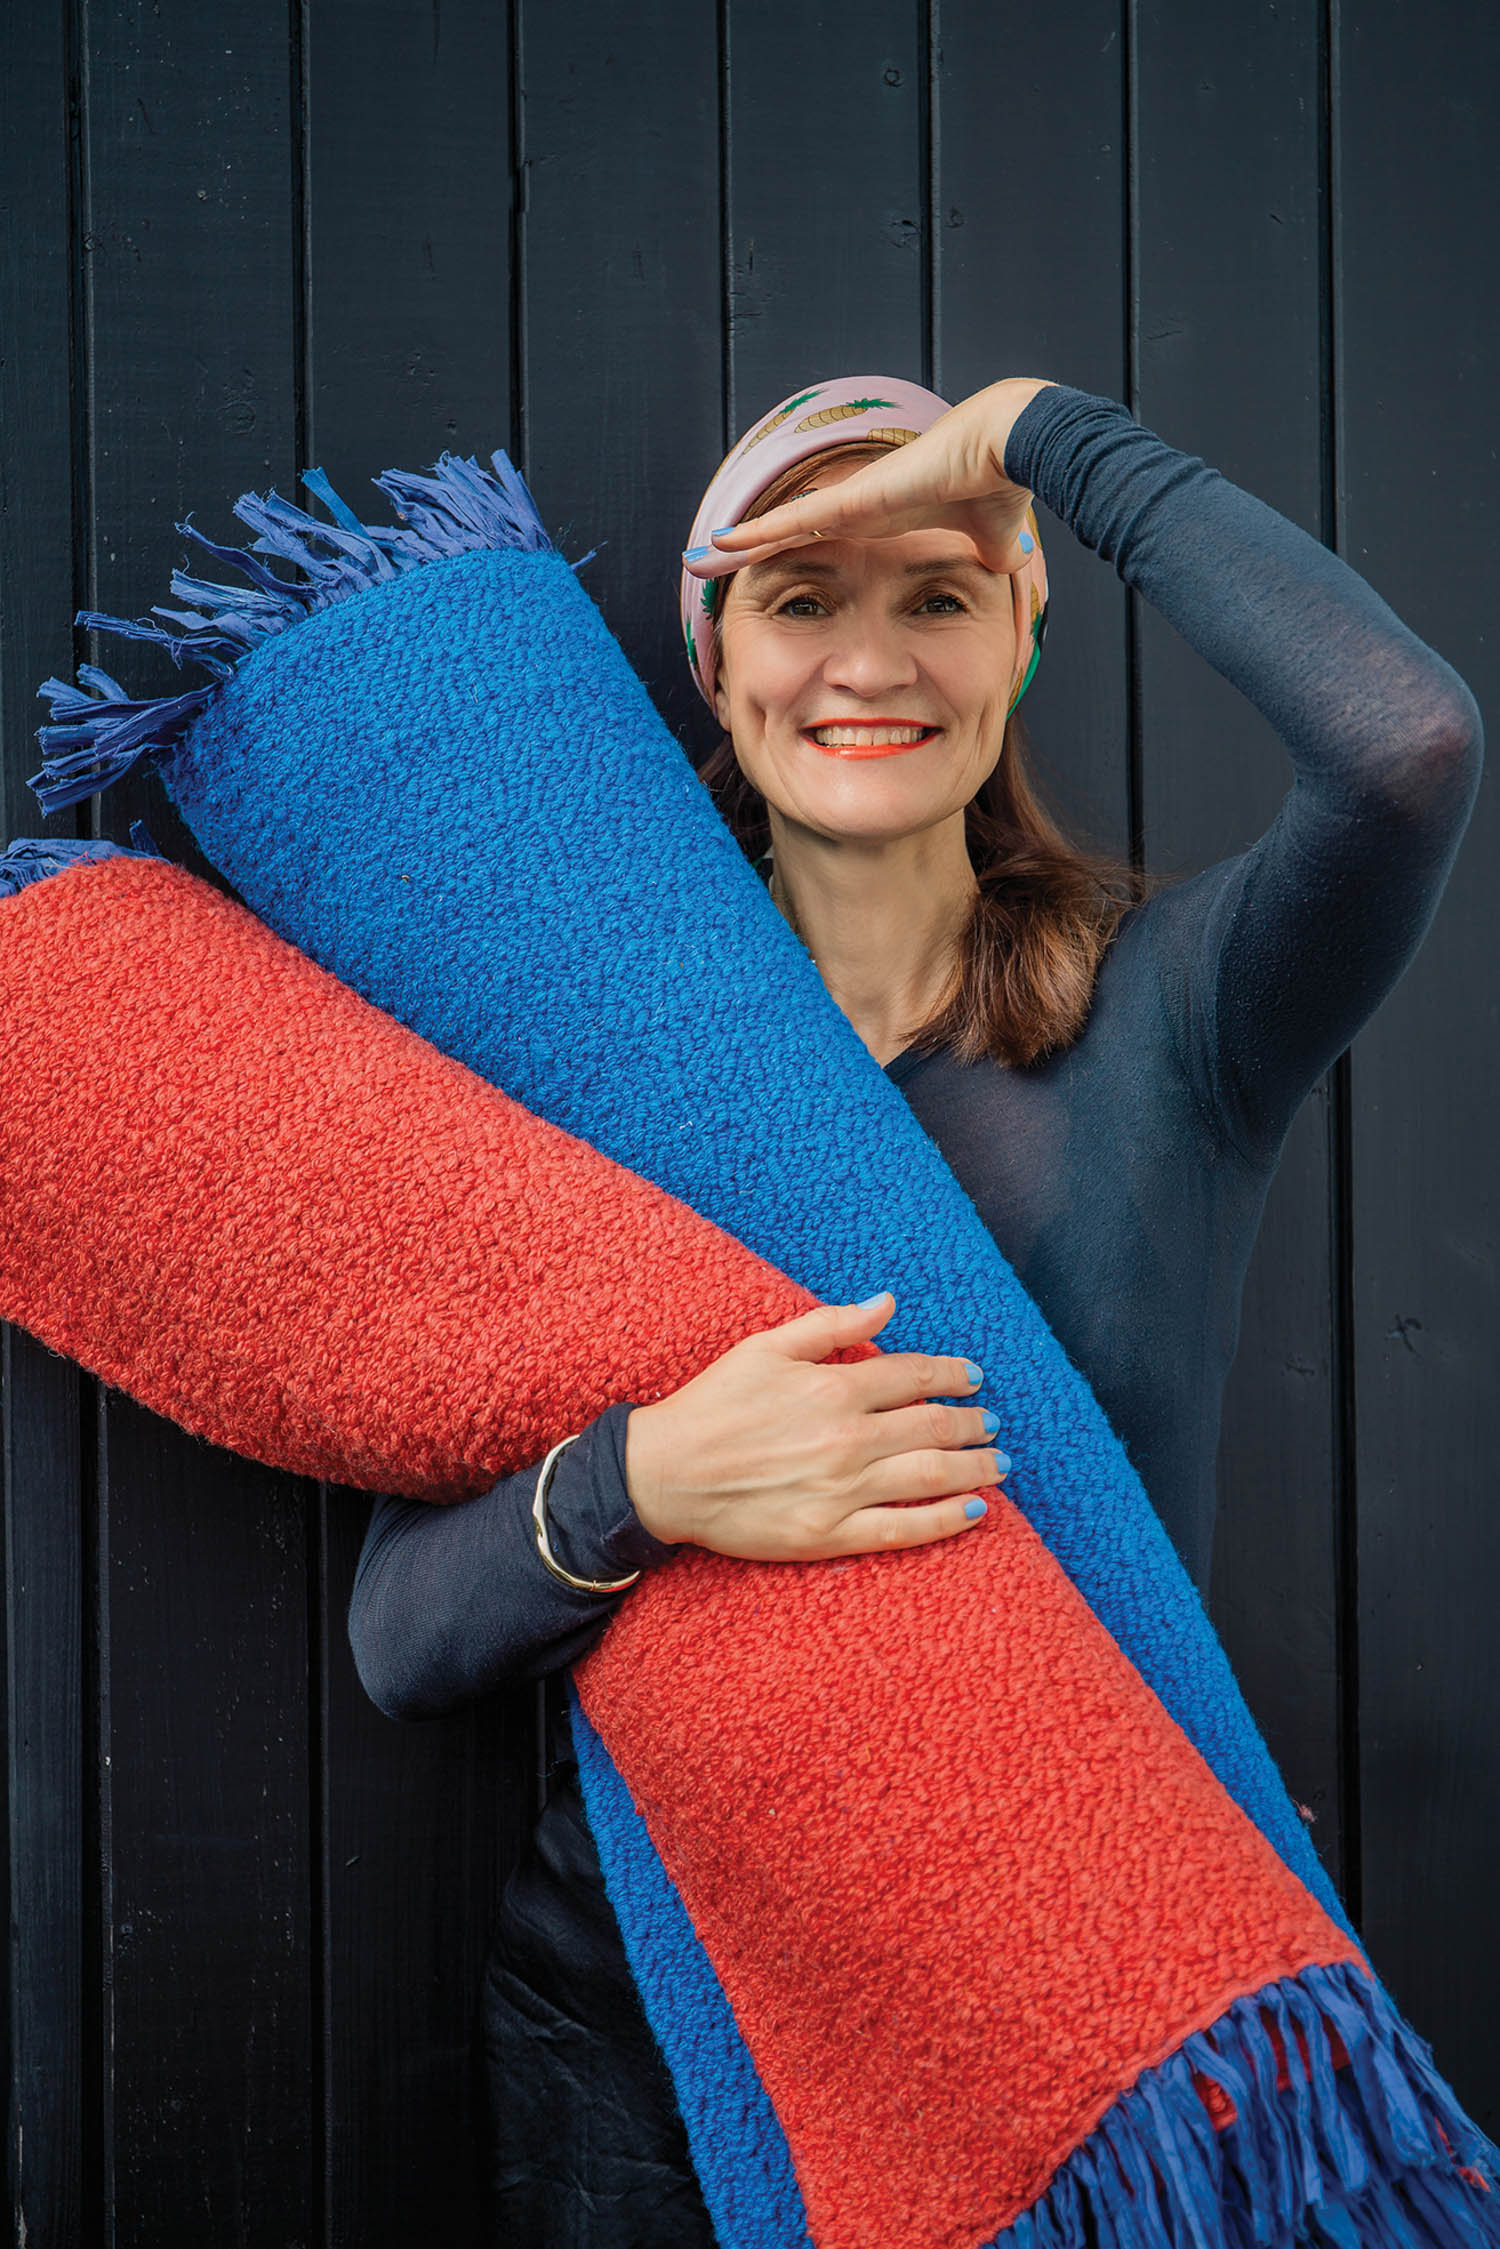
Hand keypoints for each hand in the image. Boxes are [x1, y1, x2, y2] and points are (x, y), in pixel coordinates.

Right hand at [624, 1292, 1006, 1561]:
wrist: (664, 1473)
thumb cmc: (713, 1405)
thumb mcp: (766, 1348)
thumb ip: (832, 1325)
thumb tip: (887, 1302)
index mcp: (833, 1387)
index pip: (913, 1376)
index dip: (951, 1375)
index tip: (973, 1378)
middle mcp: (847, 1438)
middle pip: (933, 1427)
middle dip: (973, 1423)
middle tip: (993, 1423)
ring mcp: (842, 1490)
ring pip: (931, 1476)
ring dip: (976, 1468)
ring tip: (1000, 1464)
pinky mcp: (830, 1534)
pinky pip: (903, 1528)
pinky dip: (946, 1520)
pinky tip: (975, 1512)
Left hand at [683, 376, 1057, 579]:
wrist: (1006, 449)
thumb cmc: (998, 484)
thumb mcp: (990, 538)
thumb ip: (991, 553)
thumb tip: (1010, 565)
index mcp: (883, 516)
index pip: (824, 537)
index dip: (794, 548)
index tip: (770, 563)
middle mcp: (858, 506)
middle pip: (789, 530)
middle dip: (751, 546)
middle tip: (711, 559)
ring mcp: (849, 500)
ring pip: (778, 527)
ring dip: (739, 542)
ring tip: (698, 556)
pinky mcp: (850, 500)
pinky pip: (790, 522)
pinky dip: (754, 534)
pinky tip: (721, 542)